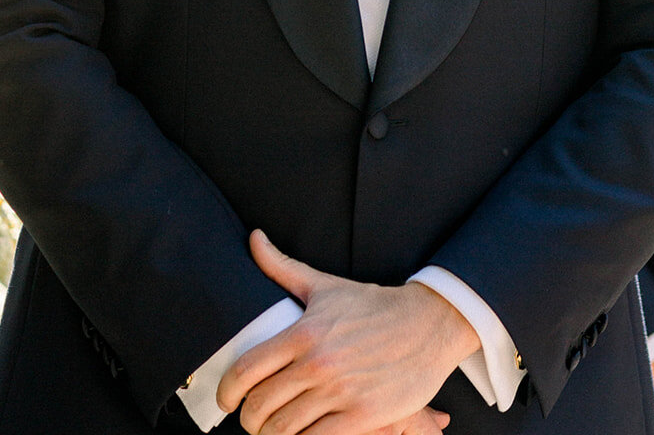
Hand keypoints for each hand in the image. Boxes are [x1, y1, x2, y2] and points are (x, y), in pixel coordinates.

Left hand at [216, 230, 477, 433]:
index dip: (226, 393)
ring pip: (283, 431)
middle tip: (255, 419)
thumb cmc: (373, 306)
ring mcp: (340, 391)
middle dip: (250, 420)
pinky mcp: (363, 416)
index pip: (246, 370)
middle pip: (260, 407)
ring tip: (276, 430)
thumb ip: (282, 267)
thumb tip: (253, 238)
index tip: (226, 401)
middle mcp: (318, 362)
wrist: (428, 324)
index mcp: (304, 332)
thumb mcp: (325, 285)